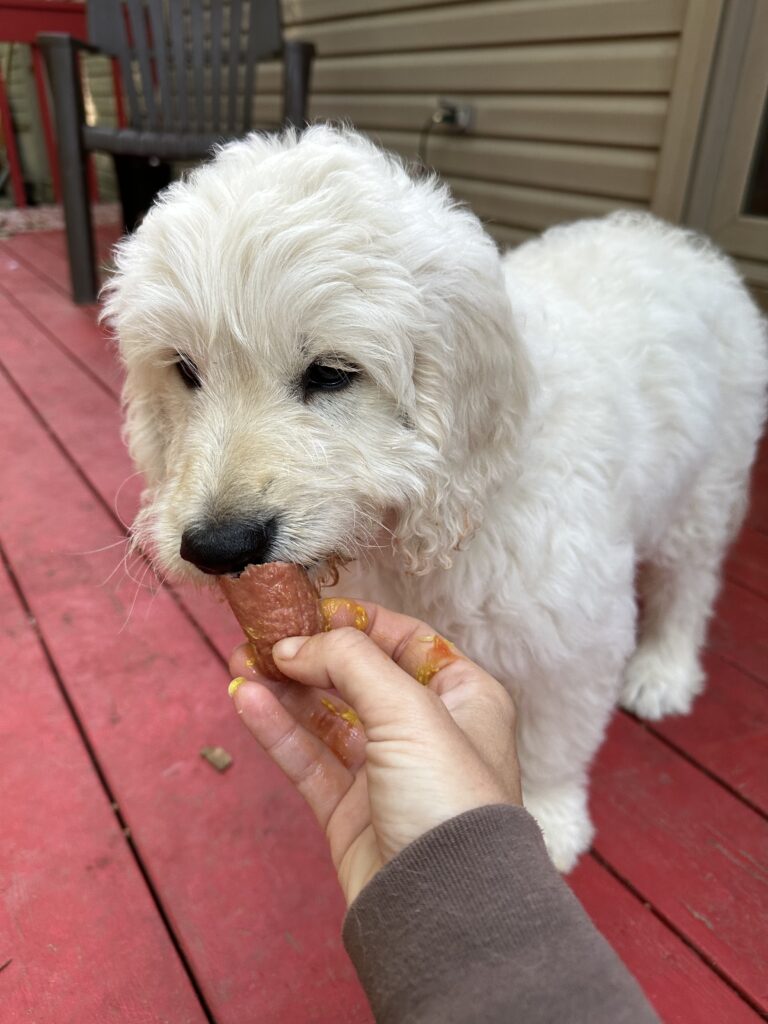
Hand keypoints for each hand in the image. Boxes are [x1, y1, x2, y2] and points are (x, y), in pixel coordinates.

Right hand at [228, 601, 521, 904]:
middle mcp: (426, 730)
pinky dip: (278, 729)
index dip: (356, 622)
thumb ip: (351, 662)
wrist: (444, 910)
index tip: (307, 611)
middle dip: (309, 655)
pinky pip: (309, 759)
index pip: (405, 641)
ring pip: (326, 718)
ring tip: (242, 664)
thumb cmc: (450, 800)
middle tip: (261, 637)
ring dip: (285, 689)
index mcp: (462, 697)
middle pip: (358, 677)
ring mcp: (386, 772)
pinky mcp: (350, 811)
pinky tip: (248, 701)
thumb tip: (298, 643)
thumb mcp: (410, 709)